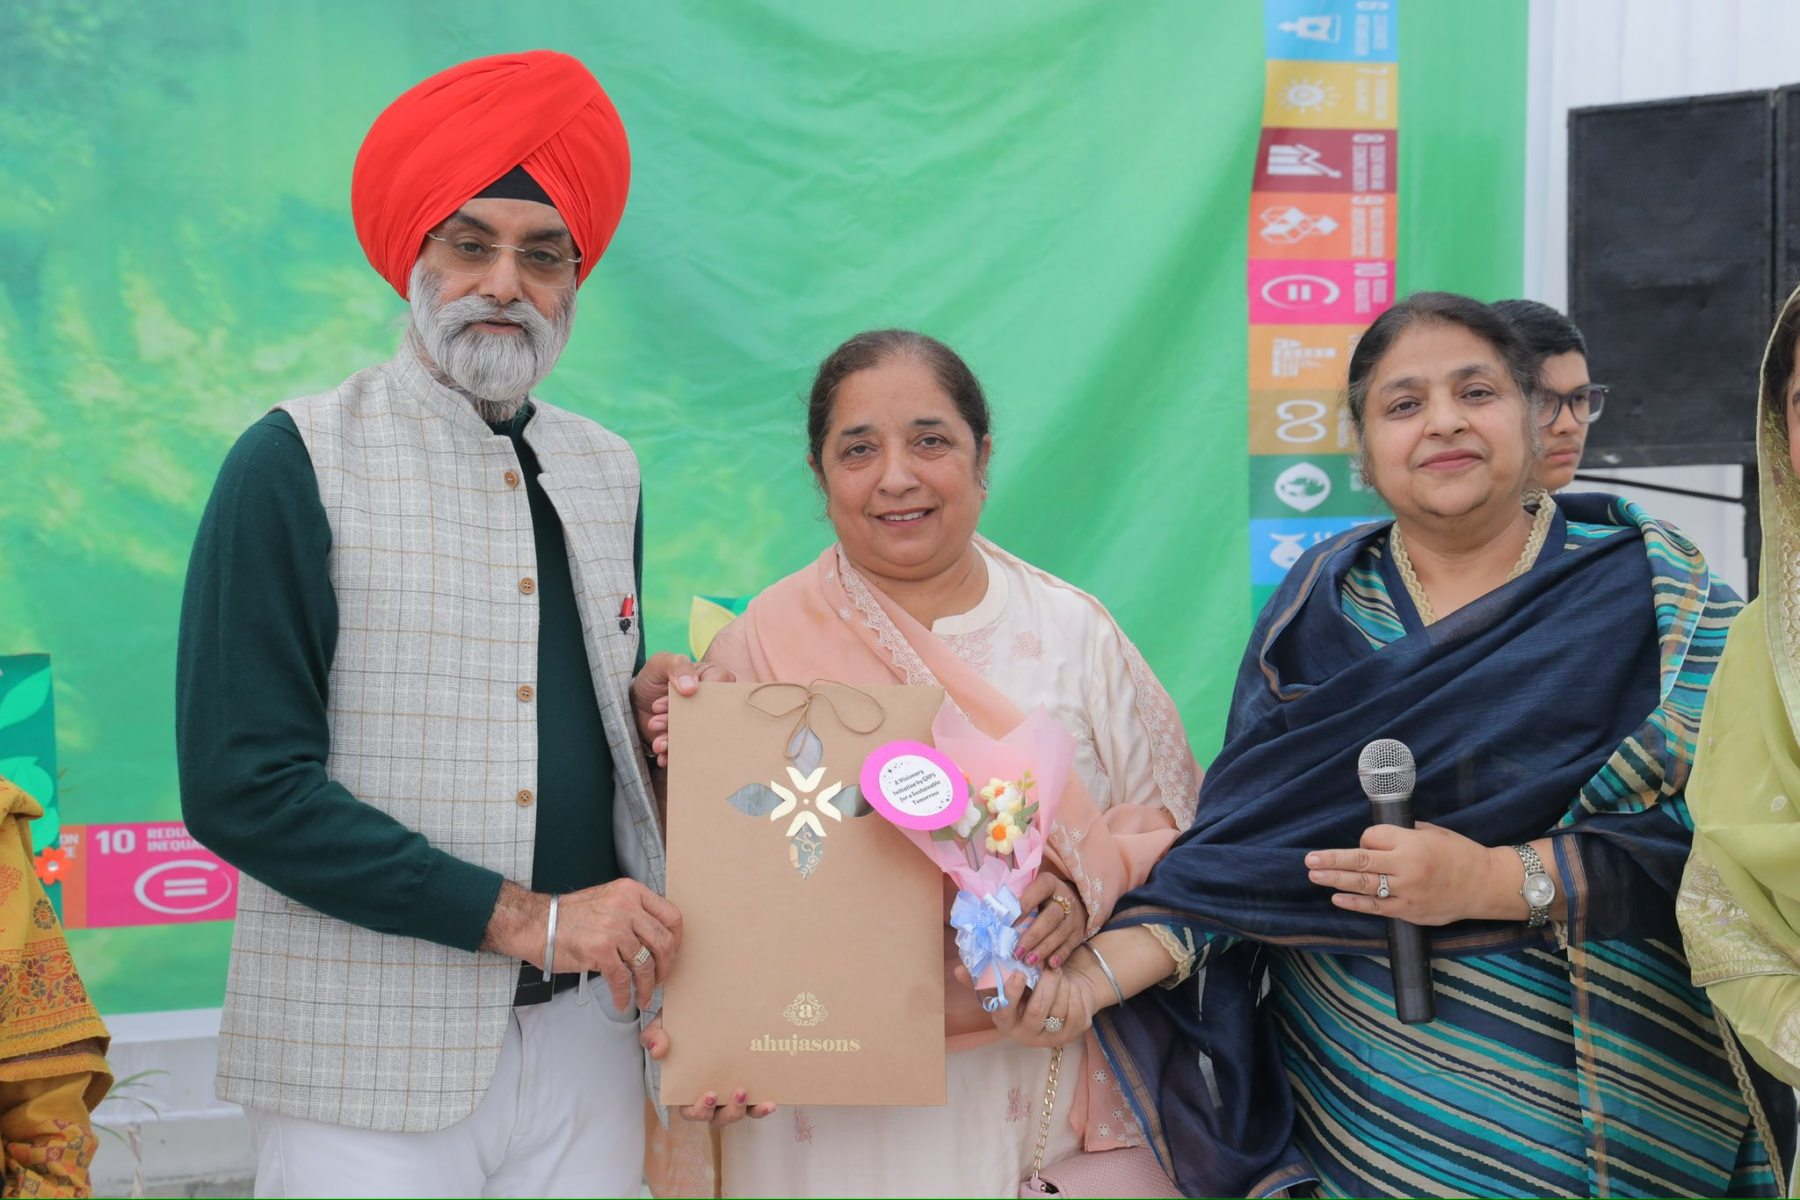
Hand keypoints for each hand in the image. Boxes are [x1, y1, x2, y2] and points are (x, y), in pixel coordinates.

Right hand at [557, 879, 683, 1010]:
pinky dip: (625, 994)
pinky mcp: (600, 950)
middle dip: (666, 967)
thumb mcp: (609, 899)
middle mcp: (626, 907)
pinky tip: (622, 1001)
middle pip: (664, 942)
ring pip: (645, 964)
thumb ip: (634, 912)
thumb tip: (655, 939)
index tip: (672, 954)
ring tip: (643, 996)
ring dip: (647, 986)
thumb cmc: (570, 915)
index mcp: (632, 892)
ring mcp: (614, 928)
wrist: (536, 923)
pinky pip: (622, 979)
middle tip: (660, 980)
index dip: (677, 940)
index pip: (671, 916)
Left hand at [631, 653, 735, 767]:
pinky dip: (674, 753)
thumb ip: (677, 666)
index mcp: (713, 677)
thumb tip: (691, 688)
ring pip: (697, 735)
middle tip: (657, 723)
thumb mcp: (660, 663)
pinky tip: (662, 753)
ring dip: (675, 740)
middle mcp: (712, 701)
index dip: (698, 696)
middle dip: (682, 723)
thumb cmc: (653, 678)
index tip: (674, 698)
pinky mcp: (691, 738)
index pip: (719, 689)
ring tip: (657, 741)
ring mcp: (702, 722)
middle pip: (709, 716)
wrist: (635, 702)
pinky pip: (689, 749)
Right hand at [641, 1015, 777, 1125]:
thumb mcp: (660, 1027)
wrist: (698, 1013)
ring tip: (752, 1094)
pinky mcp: (746, 1088)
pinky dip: (762, 1107)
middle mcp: (708, 1098)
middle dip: (729, 1111)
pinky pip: (754, 1105)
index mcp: (686, 1090)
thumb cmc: (677, 1026)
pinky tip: (772, 1101)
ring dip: (745, 1109)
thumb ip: (653, 1036)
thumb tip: (658, 1050)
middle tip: (738, 1093)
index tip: (709, 1094)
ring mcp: (727, 1094)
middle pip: (717, 1118)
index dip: (699, 1109)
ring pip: (736, 1114)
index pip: (690, 1110)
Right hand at [957, 965, 1099, 1047]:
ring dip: (1060, 983)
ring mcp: (1053, 1037)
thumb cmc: (1029, 991)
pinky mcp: (1074, 1032)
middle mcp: (1028, 1035)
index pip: (1005, 1012)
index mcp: (1007, 1022)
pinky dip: (1074, 990)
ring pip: (1058, 1008)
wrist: (1063, 997)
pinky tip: (1069, 984)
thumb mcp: (1007, 985)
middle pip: (1037, 1011)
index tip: (1019, 974)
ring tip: (1057, 970)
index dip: (1011, 994)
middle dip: (1045, 985)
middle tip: (1047, 966)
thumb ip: (984, 978)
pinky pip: (1076, 1009)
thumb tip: (958, 970)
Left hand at [1013, 872, 1086, 970]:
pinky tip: (1050, 964)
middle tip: (1017, 952)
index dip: (1024, 905)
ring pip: (1060, 933)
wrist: (1074, 901)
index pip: (1038, 890)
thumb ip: (1016, 899)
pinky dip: (1060, 955)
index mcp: (1049, 883)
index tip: (1008, 923)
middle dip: (1033, 936)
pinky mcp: (1079, 933)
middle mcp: (1065, 898)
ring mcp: (1074, 917)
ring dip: (1043, 949)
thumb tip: (992, 913)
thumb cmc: (1042, 898)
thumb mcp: (1032, 891)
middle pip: (1050, 917)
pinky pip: (1070, 946)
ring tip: (1028, 961)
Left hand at [1306, 822, 1503, 925]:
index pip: (1372, 838)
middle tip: (1309, 859)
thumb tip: (1375, 838)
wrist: (1484, 885)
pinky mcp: (1409, 911)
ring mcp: (1406, 891)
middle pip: (1360, 861)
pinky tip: (1337, 897)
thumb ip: (1403, 833)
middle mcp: (1406, 867)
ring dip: (1335, 879)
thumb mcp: (1432, 832)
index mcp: (1411, 843)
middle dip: (1332, 859)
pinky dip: (1354, 902)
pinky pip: (1376, 907)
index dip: (1365, 840)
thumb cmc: (1459, 853)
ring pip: (1363, 885)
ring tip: (1314, 874)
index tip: (1368, 843)